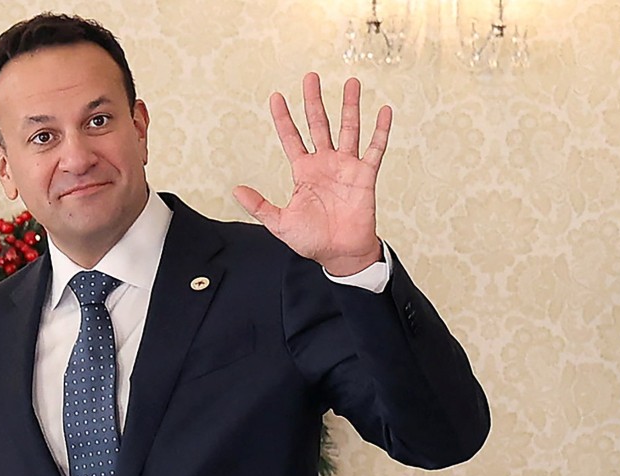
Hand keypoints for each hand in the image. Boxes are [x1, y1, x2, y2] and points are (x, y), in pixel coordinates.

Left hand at [233, 73, 390, 276]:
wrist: (340, 255)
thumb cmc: (312, 241)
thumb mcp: (280, 223)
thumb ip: (259, 206)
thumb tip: (236, 190)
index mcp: (303, 172)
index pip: (291, 138)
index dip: (283, 118)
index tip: (275, 97)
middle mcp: (325, 164)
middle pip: (318, 124)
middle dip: (313, 101)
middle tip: (310, 77)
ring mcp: (346, 167)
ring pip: (348, 129)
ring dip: (349, 106)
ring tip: (351, 82)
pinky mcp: (365, 176)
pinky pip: (374, 149)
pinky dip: (380, 130)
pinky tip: (383, 110)